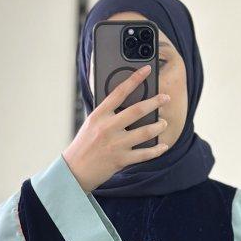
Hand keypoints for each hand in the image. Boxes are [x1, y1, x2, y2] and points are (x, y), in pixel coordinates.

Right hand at [63, 64, 169, 192]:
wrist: (74, 170)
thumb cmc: (83, 145)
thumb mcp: (91, 124)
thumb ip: (107, 114)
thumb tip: (127, 103)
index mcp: (99, 115)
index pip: (119, 92)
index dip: (135, 79)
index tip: (147, 70)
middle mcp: (108, 128)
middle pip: (137, 110)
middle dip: (155, 102)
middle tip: (165, 98)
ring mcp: (115, 144)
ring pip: (145, 132)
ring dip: (158, 126)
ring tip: (164, 122)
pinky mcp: (121, 160)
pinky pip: (144, 154)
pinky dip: (157, 150)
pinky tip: (164, 145)